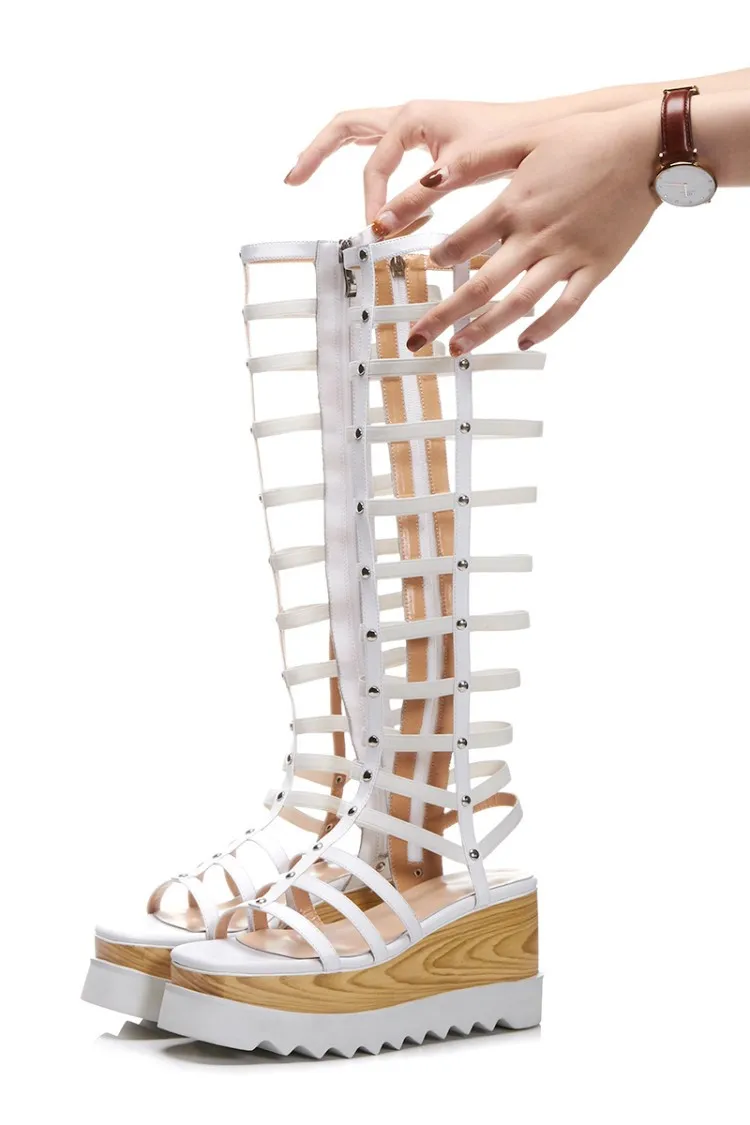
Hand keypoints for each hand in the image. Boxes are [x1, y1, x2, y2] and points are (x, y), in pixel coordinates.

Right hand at [284, 100, 543, 223]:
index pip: (373, 164)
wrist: (547, 131)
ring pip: (363, 139)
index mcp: (413, 118)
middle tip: (292, 179)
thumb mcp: (460, 170)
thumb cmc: (512, 142)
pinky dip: (373, 173)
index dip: (371, 202)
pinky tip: (378, 201)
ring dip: (335, 155)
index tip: (376, 233)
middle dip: (316, 153)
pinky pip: (386, 154)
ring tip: (307, 176)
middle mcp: (411, 118)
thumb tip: (383, 224)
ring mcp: (419, 127)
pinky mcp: (430, 142)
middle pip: (347, 129)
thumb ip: (419, 196)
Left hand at [398, 101, 660, 353]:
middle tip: (416, 337)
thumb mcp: (524, 138)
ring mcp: (567, 257)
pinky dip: (543, 327)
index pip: (463, 241)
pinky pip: (566, 307)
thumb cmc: (585, 136)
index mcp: (515, 204)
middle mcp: (536, 236)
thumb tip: (428, 178)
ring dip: (483, 330)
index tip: (427, 267)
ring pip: (517, 304)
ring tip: (457, 349)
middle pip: (480, 285)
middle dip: (443, 315)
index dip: (440, 257)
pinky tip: (521, 342)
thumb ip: (475, 161)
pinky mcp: (595, 268)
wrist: (647, 146)